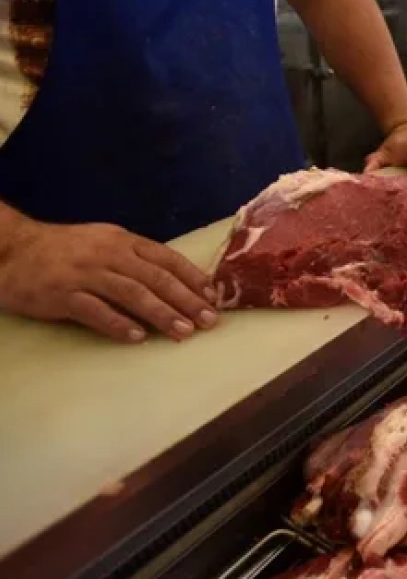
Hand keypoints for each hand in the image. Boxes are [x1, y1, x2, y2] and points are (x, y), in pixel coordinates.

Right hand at [0, 220, 217, 342]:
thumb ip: (137, 260)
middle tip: (209, 321)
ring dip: (161, 314)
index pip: (167, 258)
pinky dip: (118, 324)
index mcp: (123, 241)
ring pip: (132, 294)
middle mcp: (108, 254)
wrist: (12, 249)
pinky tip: (138, 338)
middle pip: (156, 278)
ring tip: (184, 332)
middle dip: (187, 300)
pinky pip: (95, 311)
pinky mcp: (62, 294)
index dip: (193, 278)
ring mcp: (85, 274)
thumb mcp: (105, 244)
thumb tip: (177, 283)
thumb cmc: (66, 251)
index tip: (214, 297)